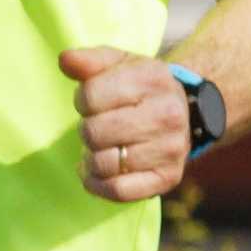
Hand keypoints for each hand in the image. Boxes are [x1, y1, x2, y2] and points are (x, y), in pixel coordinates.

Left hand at [65, 44, 195, 205]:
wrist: (184, 112)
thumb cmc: (140, 87)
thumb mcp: (118, 64)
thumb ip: (89, 60)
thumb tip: (66, 60)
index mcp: (153, 79)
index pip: (90, 96)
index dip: (83, 101)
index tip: (93, 102)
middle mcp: (168, 114)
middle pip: (95, 133)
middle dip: (87, 130)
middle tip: (98, 127)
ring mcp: (171, 149)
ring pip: (104, 164)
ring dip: (91, 158)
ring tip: (100, 148)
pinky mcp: (168, 178)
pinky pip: (118, 191)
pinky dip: (98, 185)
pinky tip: (96, 173)